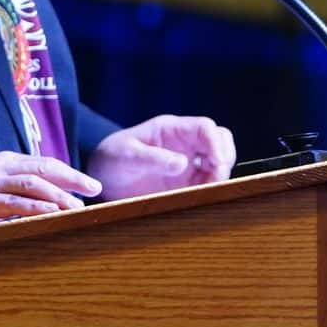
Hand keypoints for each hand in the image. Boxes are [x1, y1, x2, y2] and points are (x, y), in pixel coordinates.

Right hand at [0, 152, 101, 232]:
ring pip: (33, 185)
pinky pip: (14, 203)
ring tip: (76, 207)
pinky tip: (51, 213)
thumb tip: (52, 195)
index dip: (70, 173)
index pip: (46, 163)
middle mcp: (3, 168)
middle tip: (94, 190)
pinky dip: (35, 207)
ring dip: (58, 196)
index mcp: (8, 160)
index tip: (91, 185)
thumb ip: (19, 183)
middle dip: (72, 179)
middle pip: (44, 169)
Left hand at [86, 115, 235, 201]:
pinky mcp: (186, 182)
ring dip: (220, 176)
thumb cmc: (111, 158)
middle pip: (220, 141)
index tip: (216, 162)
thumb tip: (183, 163)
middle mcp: (184, 144)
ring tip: (208, 192)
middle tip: (215, 179)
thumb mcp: (127, 156)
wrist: (101, 176)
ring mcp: (188, 163)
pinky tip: (202, 199)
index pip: (205, 127)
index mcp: (171, 130)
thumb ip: (153, 158)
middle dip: (224, 158)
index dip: (216, 142)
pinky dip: (212, 190)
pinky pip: (208, 182)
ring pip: (219, 162)